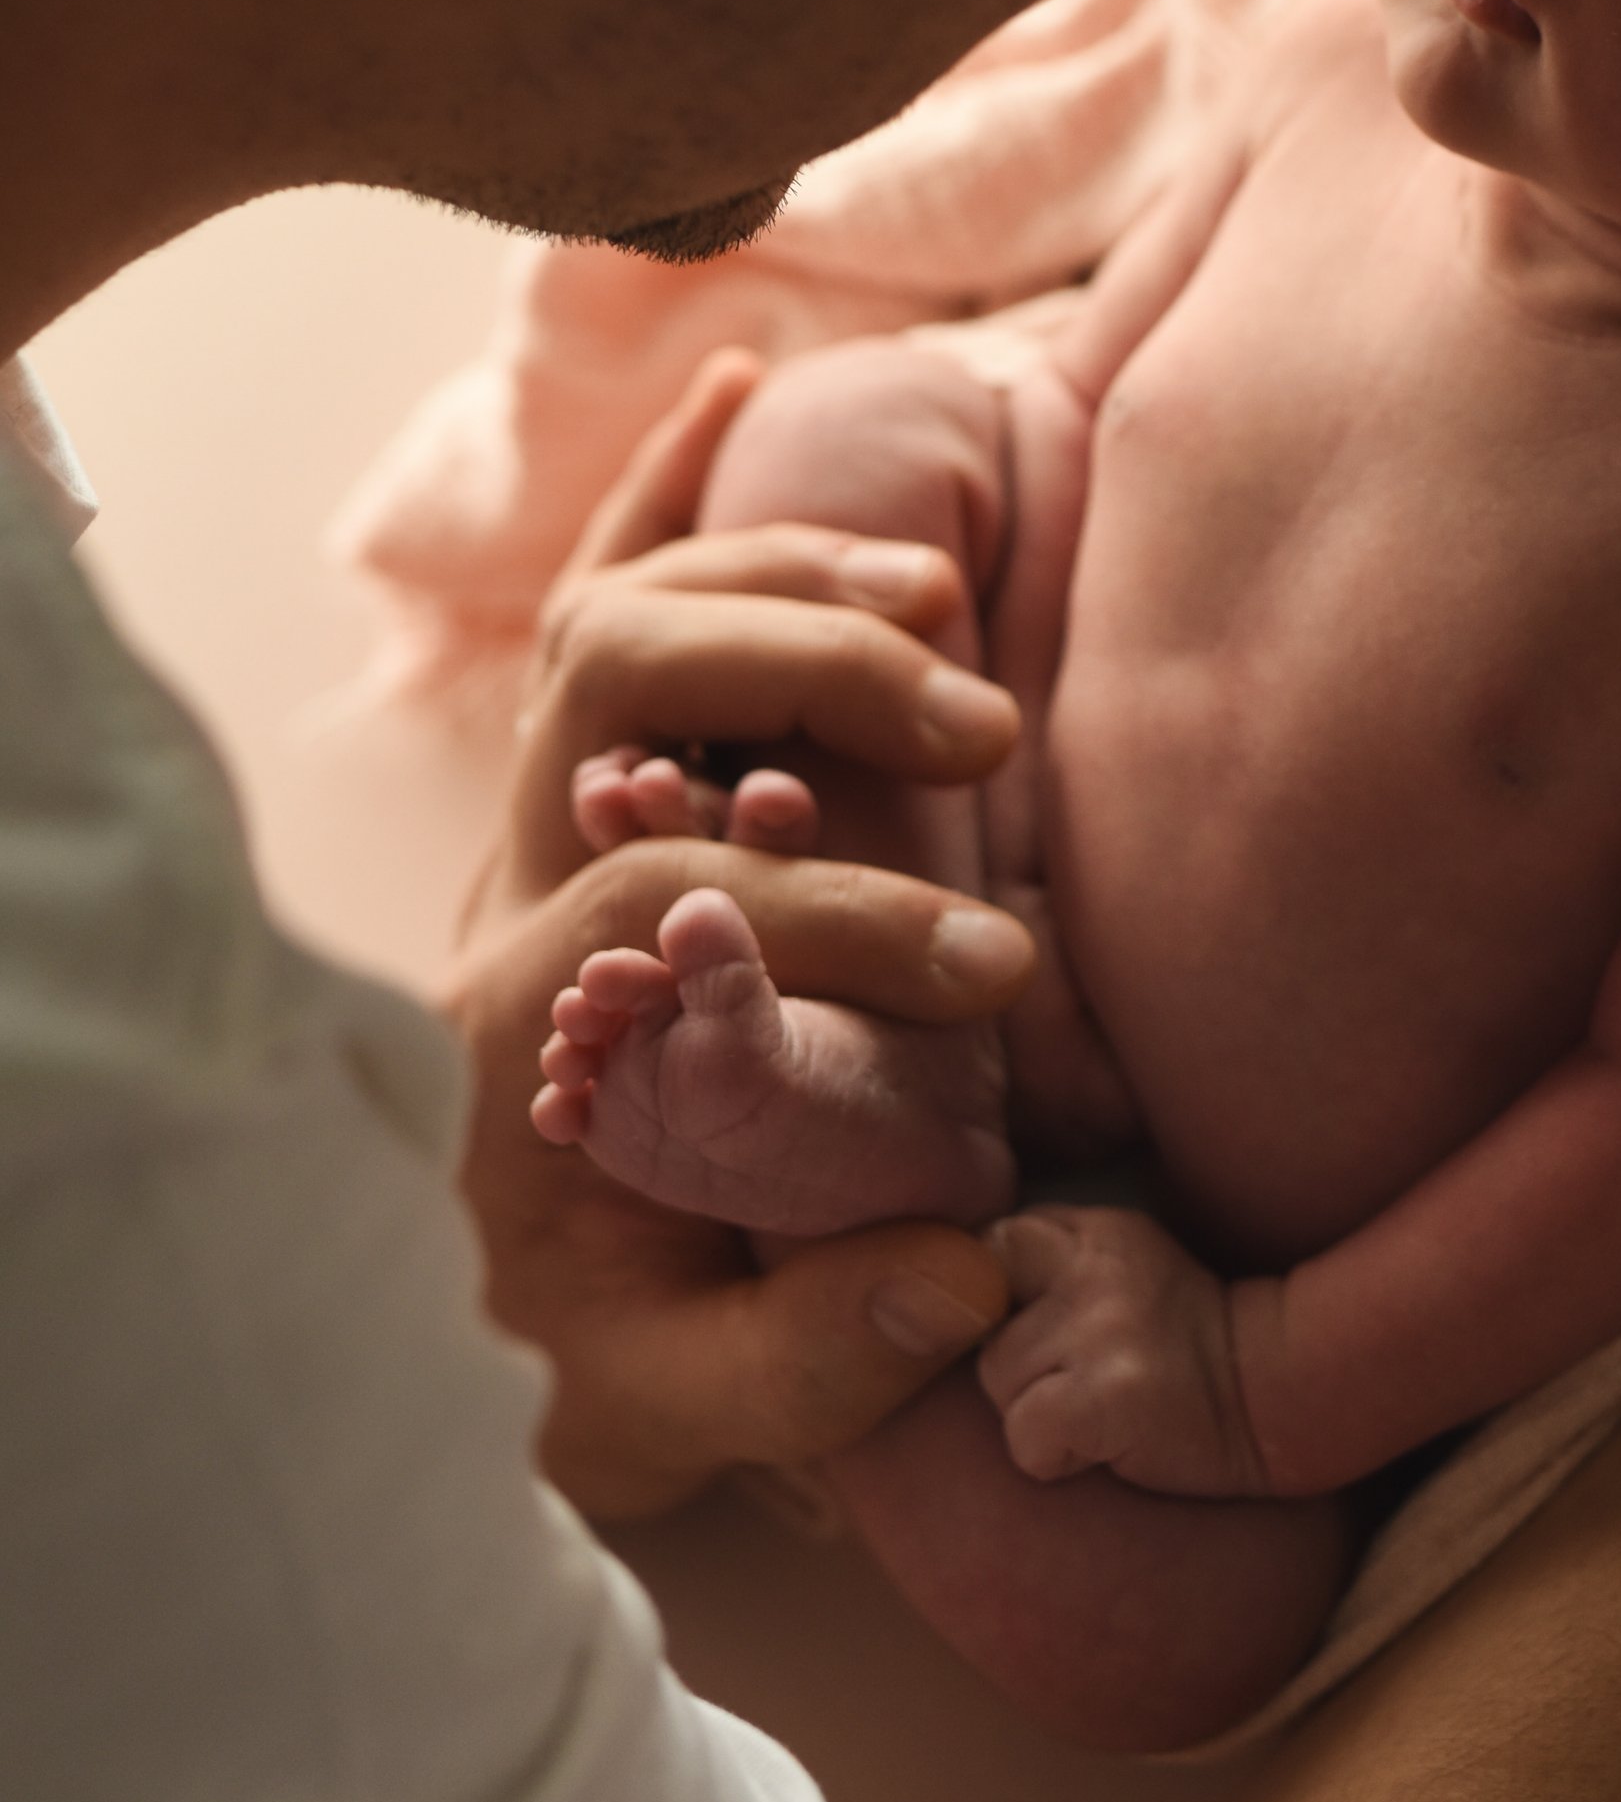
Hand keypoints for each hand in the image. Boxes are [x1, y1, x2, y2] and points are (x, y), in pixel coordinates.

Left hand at [445, 351, 1035, 1519]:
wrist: (441, 1337)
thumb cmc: (559, 1363)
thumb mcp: (664, 1412)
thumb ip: (804, 1355)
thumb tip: (967, 1269)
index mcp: (509, 1028)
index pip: (668, 892)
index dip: (840, 911)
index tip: (998, 968)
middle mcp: (497, 894)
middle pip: (608, 683)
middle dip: (807, 677)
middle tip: (978, 729)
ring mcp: (523, 828)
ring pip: (606, 615)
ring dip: (774, 577)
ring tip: (938, 602)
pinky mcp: (562, 794)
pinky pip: (592, 601)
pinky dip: (665, 492)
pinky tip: (736, 389)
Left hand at [981, 1205, 1269, 1495]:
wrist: (1269, 1401)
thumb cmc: (1182, 1350)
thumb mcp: (1122, 1272)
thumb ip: (1049, 1264)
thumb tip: (952, 1286)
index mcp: (1094, 1231)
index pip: (991, 1247)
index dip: (998, 1300)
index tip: (1042, 1331)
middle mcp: (1094, 1266)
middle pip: (982, 1322)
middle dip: (1017, 1365)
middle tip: (1084, 1380)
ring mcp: (1103, 1327)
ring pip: (997, 1382)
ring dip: (1036, 1412)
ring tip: (1103, 1407)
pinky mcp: (1110, 1394)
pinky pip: (1025, 1439)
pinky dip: (1054, 1457)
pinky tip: (1107, 1443)